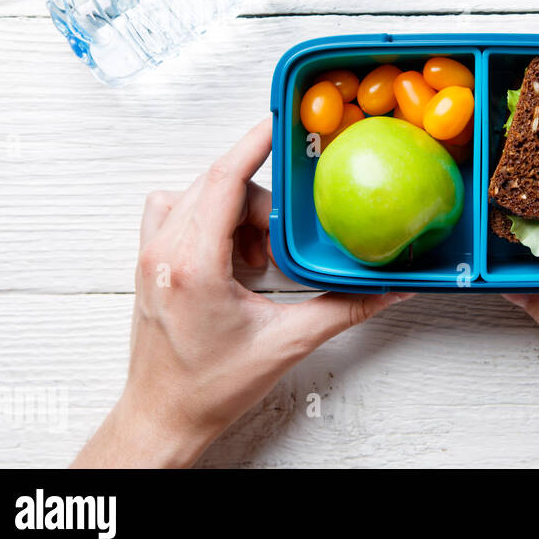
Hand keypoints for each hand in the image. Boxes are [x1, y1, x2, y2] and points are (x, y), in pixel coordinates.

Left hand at [73, 118, 408, 467]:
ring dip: (234, 210)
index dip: (254, 145)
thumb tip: (388, 288)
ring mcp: (151, 256)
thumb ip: (345, 309)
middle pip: (217, 186)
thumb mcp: (287, 344)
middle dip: (261, 202)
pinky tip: (233, 255)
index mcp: (194, 266)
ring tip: (258, 256)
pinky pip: (176, 212)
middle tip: (286, 239)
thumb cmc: (210, 387)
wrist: (164, 415)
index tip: (278, 122)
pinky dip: (209, 218)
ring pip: (195, 195)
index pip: (225, 181)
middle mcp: (165, 253)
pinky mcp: (149, 262)